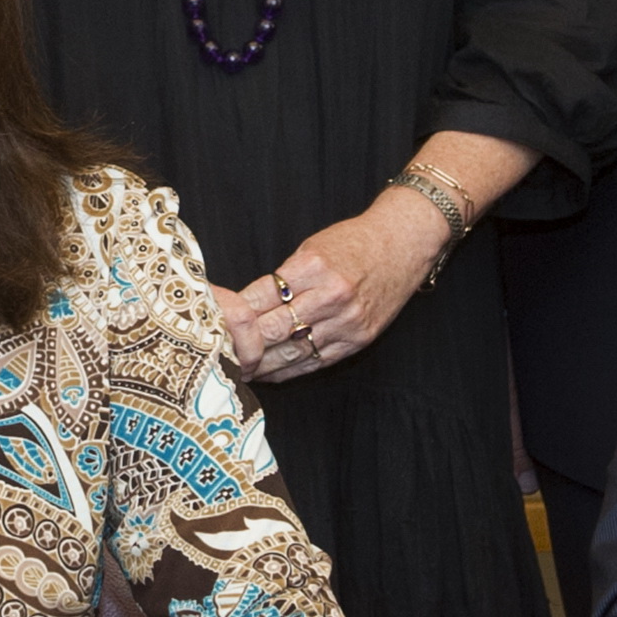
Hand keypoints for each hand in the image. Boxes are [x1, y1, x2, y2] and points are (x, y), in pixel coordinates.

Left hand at [213, 200, 442, 382]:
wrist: (402, 244)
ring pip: (292, 351)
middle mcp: (331, 295)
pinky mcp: (358, 339)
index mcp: (313, 266)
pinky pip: (316, 361)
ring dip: (261, 364)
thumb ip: (284, 278)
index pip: (262, 296)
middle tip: (217, 354)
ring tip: (237, 369)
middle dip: (243, 344)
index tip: (214, 324)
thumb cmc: (353, 242)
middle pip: (274, 328)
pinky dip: (289, 370)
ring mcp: (347, 321)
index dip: (235, 314)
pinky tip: (269, 373)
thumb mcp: (312, 248)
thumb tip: (246, 306)